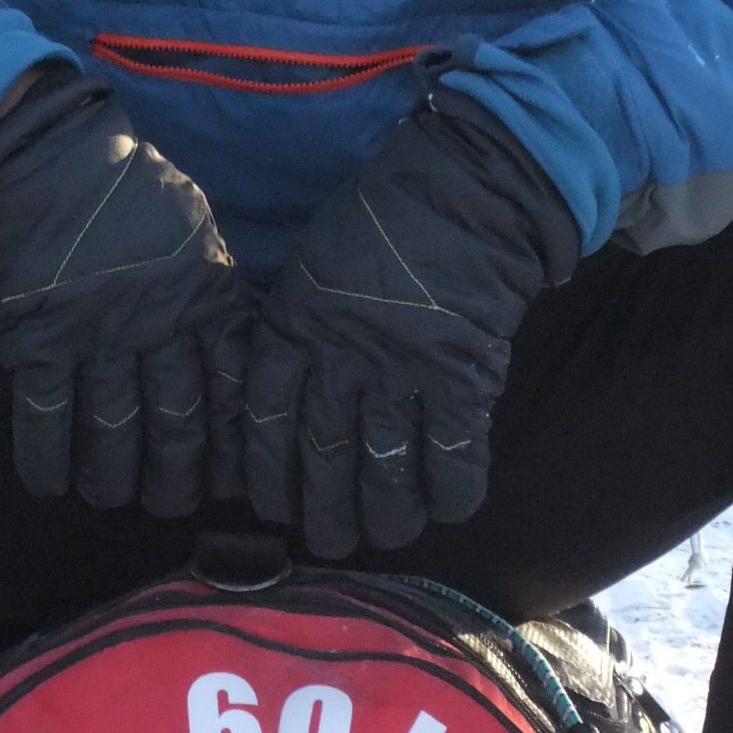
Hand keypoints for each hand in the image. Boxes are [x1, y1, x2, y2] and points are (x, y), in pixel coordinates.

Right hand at [0, 70, 249, 516]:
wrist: (43, 151)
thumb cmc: (124, 184)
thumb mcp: (193, 226)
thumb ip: (210, 289)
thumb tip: (229, 350)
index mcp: (203, 295)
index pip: (230, 386)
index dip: (233, 438)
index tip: (236, 475)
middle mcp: (156, 324)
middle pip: (176, 421)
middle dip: (178, 474)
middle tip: (174, 507)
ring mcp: (96, 335)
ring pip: (112, 428)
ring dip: (113, 475)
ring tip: (112, 501)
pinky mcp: (38, 338)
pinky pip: (45, 414)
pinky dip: (46, 456)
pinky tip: (47, 485)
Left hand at [244, 95, 578, 557]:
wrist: (464, 189)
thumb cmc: (380, 219)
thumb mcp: (310, 269)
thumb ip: (296, 332)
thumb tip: (286, 399)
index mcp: (294, 329)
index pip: (268, 423)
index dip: (269, 474)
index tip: (272, 506)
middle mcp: (340, 359)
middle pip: (322, 457)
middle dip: (323, 512)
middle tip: (327, 543)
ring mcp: (402, 371)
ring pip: (384, 469)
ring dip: (385, 513)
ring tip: (385, 537)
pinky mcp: (462, 376)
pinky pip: (453, 454)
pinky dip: (451, 490)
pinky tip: (448, 509)